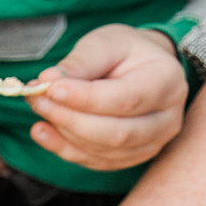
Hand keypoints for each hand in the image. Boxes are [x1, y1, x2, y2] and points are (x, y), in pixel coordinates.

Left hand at [26, 24, 187, 170]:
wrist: (144, 69)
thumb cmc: (126, 52)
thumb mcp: (106, 42)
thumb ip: (81, 62)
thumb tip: (48, 81)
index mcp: (167, 82)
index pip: (126, 99)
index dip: (86, 98)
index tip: (51, 88)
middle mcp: (166, 120)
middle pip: (116, 133)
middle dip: (71, 119)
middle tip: (38, 99)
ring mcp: (152, 145)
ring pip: (104, 151)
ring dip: (65, 134)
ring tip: (38, 109)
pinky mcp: (132, 159)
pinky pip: (96, 162)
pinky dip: (65, 149)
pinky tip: (42, 132)